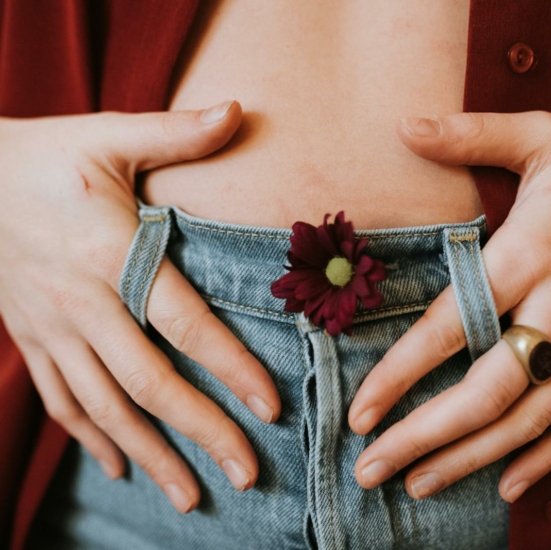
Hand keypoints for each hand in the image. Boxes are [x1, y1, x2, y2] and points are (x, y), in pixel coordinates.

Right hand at [0, 101, 281, 512]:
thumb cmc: (45, 156)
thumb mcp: (107, 134)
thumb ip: (175, 131)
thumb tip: (237, 110)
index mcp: (110, 253)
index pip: (182, 323)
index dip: (229, 367)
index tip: (269, 408)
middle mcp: (81, 302)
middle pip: (148, 381)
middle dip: (201, 431)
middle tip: (246, 474)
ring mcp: (51, 328)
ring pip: (104, 407)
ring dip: (151, 454)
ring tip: (193, 498)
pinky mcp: (31, 339)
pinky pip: (62, 401)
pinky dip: (92, 439)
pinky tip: (120, 468)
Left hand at [347, 111, 550, 501]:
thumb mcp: (542, 134)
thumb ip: (470, 134)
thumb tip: (403, 124)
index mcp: (532, 252)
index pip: (453, 327)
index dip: (400, 374)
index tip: (360, 411)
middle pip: (488, 392)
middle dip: (424, 437)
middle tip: (370, 470)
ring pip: (531, 420)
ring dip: (470, 459)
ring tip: (417, 486)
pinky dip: (544, 460)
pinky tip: (506, 485)